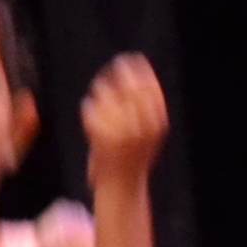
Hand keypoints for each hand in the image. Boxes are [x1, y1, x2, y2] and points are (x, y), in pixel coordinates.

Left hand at [82, 56, 168, 187]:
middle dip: (121, 71)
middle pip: (129, 86)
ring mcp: (121, 131)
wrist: (122, 187)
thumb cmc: (134, 157)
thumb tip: (139, 71)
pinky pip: (90, 108)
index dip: (141, 69)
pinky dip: (88, 107)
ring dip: (101, 88)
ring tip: (99, 93)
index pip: (150, 86)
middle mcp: (141, 126)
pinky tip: (89, 112)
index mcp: (157, 123)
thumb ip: (147, 106)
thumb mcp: (149, 132)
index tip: (133, 59)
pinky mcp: (100, 137)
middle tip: (115, 64)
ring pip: (106, 93)